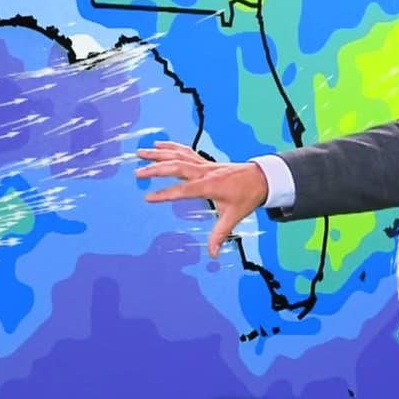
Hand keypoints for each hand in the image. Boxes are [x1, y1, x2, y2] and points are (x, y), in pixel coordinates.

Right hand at [134, 140, 268, 258]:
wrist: (260, 178)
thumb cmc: (247, 196)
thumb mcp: (233, 217)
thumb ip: (220, 235)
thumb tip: (213, 254)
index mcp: (209, 186)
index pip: (182, 190)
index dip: (165, 194)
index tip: (148, 197)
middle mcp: (204, 172)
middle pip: (176, 167)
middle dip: (156, 169)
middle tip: (138, 173)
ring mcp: (204, 164)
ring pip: (178, 155)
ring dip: (159, 153)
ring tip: (141, 152)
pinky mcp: (205, 161)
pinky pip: (185, 151)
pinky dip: (172, 146)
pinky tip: (160, 144)